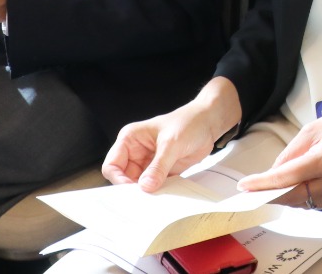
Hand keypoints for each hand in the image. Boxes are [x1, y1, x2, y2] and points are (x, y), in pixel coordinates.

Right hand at [103, 77, 241, 191]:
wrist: (209, 123)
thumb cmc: (189, 122)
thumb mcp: (172, 143)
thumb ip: (158, 166)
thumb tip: (145, 186)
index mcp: (130, 139)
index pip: (112, 165)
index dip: (119, 179)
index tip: (133, 189)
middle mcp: (135, 152)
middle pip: (123, 179)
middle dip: (132, 190)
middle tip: (143, 200)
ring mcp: (147, 163)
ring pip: (137, 185)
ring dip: (145, 193)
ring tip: (154, 200)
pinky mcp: (160, 172)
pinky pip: (153, 187)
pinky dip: (157, 193)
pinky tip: (163, 198)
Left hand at [237, 99, 321, 207]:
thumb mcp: (317, 128)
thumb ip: (293, 150)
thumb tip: (276, 169)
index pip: (286, 177)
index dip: (262, 183)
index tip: (245, 185)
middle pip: (292, 196)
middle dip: (270, 194)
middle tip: (252, 190)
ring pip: (302, 202)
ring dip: (284, 196)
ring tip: (270, 187)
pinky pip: (315, 201)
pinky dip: (300, 196)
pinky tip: (293, 187)